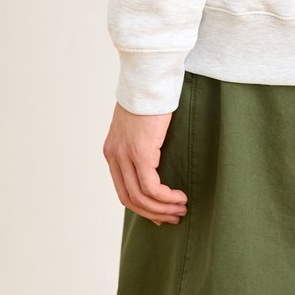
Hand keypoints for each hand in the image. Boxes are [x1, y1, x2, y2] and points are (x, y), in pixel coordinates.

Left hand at [103, 101, 188, 225]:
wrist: (149, 77)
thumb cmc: (150, 95)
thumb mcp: (139, 123)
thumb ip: (140, 141)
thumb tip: (155, 157)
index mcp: (112, 150)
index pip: (122, 189)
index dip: (141, 206)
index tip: (159, 212)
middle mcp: (115, 155)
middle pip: (129, 199)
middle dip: (152, 213)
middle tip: (173, 217)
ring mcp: (126, 155)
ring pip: (141, 197)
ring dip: (162, 208)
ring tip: (181, 209)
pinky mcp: (141, 152)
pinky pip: (152, 186)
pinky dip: (166, 197)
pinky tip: (180, 196)